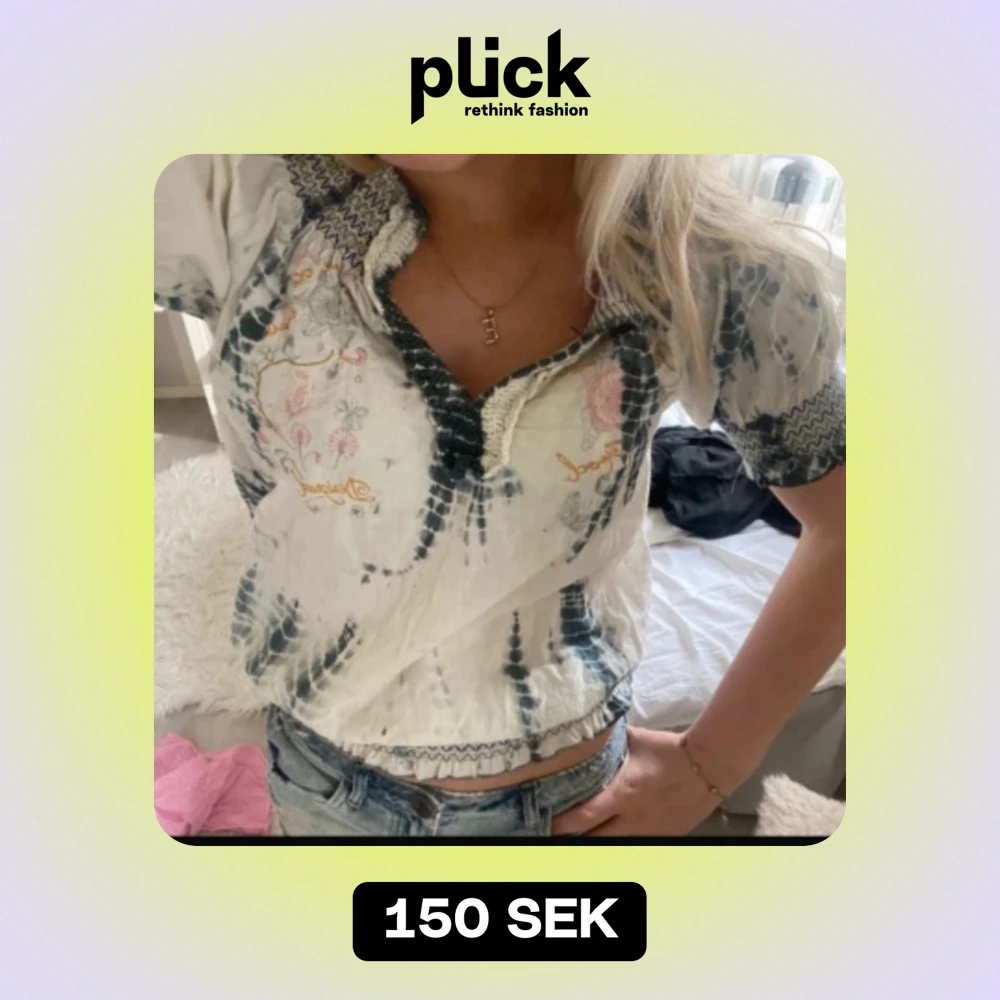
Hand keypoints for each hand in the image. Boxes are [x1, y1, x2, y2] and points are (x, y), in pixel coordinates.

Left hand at [549, 726, 725, 835]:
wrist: (709, 767)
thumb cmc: (669, 750)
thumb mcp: (634, 739)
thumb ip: (609, 740)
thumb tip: (586, 728)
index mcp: (621, 793)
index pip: (581, 817)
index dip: (559, 823)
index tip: (542, 819)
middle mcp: (631, 819)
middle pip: (591, 840)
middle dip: (569, 838)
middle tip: (550, 832)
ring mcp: (647, 832)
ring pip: (610, 847)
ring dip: (592, 842)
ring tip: (573, 838)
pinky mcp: (660, 838)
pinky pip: (631, 845)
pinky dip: (616, 842)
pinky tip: (605, 837)